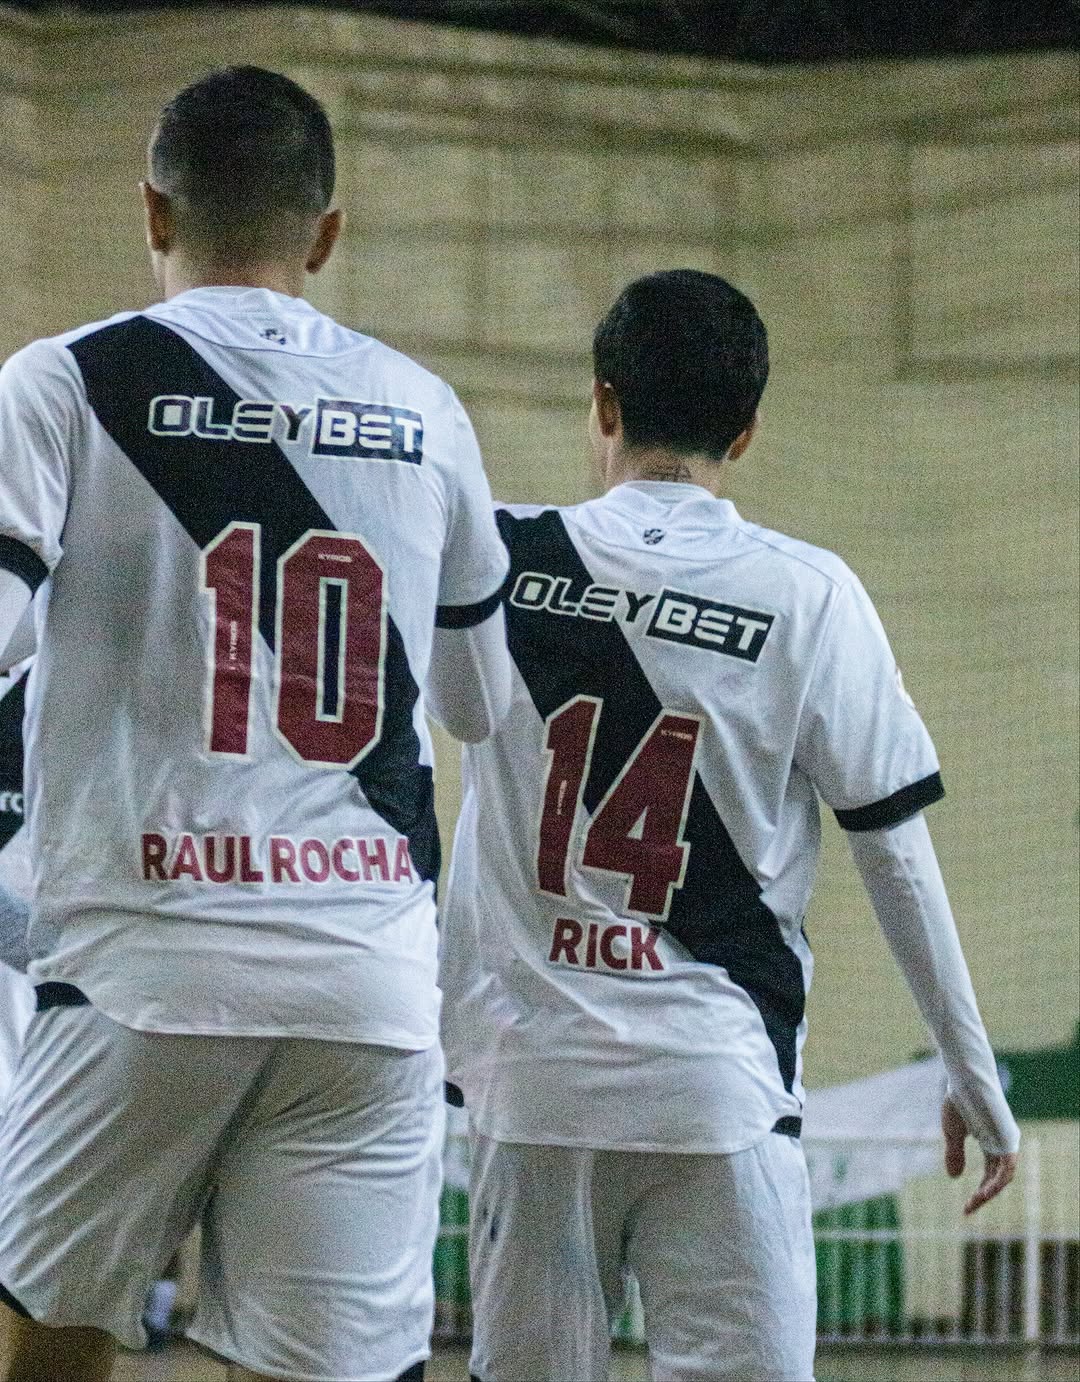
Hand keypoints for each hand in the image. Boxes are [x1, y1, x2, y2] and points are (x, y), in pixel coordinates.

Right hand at [942, 1096, 1017, 1214]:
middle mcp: (1002, 1144)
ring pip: (1004, 1177)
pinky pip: (1007, 1168)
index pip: (990, 1174)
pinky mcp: (1009, 1139)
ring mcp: (1007, 1142)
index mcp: (990, 1142)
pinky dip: (997, 1182)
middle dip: (982, 1196)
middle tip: (968, 1210)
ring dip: (990, 1192)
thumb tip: (954, 1178)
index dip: (979, 1192)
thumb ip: (955, 1154)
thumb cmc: (959, 1100)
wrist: (964, 1081)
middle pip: (997, 1179)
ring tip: (975, 1202)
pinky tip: (984, 1191)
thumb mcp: (952, 1133)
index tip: (965, 1208)